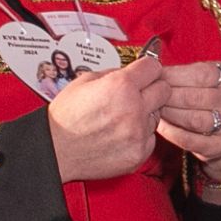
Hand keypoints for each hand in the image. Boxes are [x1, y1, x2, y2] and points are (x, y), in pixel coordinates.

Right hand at [47, 54, 167, 180]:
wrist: (55, 150)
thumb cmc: (66, 117)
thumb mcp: (85, 80)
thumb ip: (114, 73)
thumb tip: (134, 71)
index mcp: (121, 86)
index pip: (154, 67)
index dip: (147, 68)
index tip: (144, 72)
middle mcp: (134, 109)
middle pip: (164, 90)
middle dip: (152, 88)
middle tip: (137, 94)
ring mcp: (138, 134)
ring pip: (158, 115)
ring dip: (145, 114)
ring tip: (121, 118)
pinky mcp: (139, 153)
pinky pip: (151, 138)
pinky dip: (140, 135)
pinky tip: (120, 134)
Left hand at [154, 60, 220, 182]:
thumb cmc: (203, 98)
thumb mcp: (199, 79)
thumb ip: (180, 73)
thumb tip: (150, 70)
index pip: (201, 74)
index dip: (174, 75)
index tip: (156, 77)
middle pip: (195, 98)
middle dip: (168, 96)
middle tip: (151, 96)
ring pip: (194, 120)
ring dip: (170, 114)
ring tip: (154, 110)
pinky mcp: (219, 145)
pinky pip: (190, 140)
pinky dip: (171, 132)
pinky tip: (160, 126)